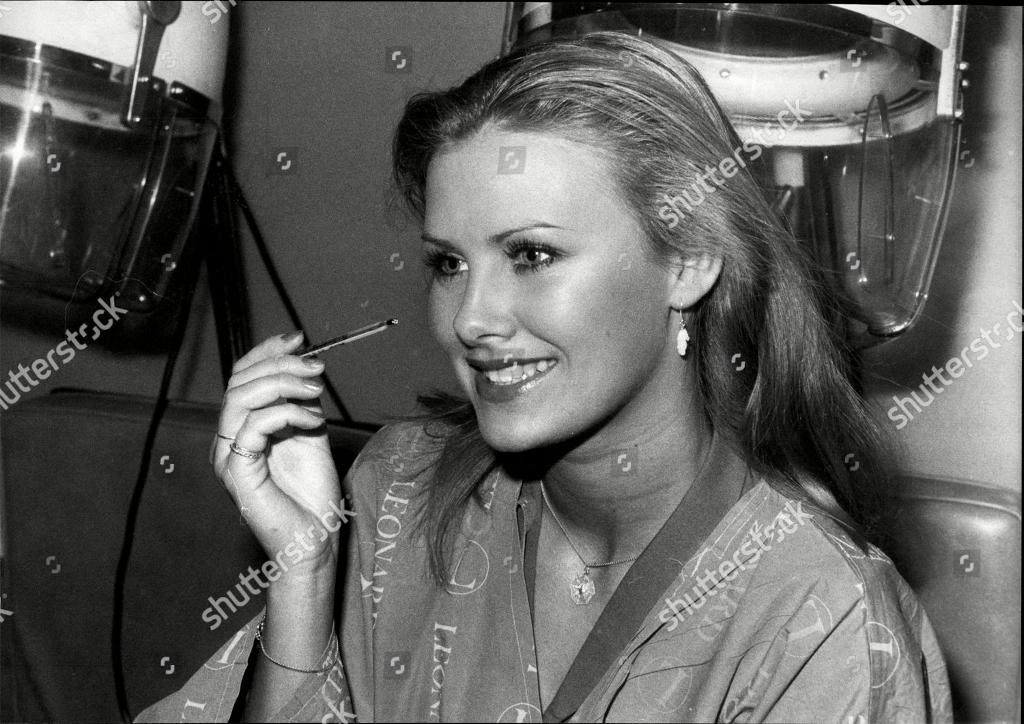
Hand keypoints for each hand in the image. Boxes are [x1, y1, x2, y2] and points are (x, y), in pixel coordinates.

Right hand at [211, 331, 340, 577]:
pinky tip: (313, 421)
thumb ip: (300, 402)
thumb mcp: (310, 433)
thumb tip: (304, 365)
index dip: (266, 352)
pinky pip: (253, 427)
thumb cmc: (312, 494)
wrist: (314, 538)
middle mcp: (227, 440)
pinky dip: (287, 414)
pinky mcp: (237, 472)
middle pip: (240, 381)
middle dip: (281, 365)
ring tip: (316, 391)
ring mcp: (227, 456)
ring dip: (284, 384)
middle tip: (317, 368)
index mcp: (240, 429)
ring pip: (242, 398)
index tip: (299, 338)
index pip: (241, 377)